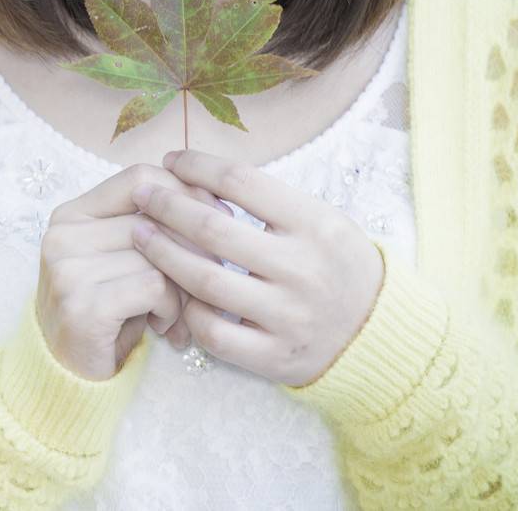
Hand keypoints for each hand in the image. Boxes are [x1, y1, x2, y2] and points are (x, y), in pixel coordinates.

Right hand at [36, 163, 228, 379]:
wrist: (70, 378)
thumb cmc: (112, 314)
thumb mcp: (127, 261)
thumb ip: (155, 228)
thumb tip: (217, 204)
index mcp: (72, 214)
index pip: (140, 178)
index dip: (186, 192)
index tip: (219, 217)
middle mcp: (62, 234)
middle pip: (156, 218)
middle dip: (194, 250)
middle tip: (208, 282)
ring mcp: (66, 269)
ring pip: (160, 255)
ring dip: (184, 289)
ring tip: (178, 314)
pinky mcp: (81, 304)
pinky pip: (153, 287)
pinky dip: (170, 309)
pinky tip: (162, 327)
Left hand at [128, 148, 384, 387]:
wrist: (378, 334)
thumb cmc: (337, 265)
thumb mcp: (322, 221)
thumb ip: (271, 202)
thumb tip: (201, 173)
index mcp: (316, 224)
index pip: (243, 182)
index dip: (198, 166)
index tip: (172, 161)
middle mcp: (302, 269)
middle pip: (213, 230)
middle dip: (166, 206)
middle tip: (141, 194)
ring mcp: (288, 316)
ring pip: (205, 282)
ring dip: (163, 253)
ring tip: (139, 234)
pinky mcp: (275, 357)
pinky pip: (214, 333)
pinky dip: (188, 310)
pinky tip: (175, 291)